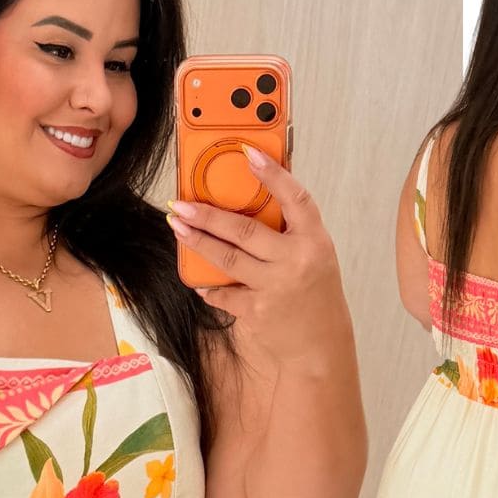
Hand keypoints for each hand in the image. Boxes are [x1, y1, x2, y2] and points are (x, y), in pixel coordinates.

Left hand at [166, 145, 349, 365]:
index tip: (248, 152)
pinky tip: (199, 281)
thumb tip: (253, 199)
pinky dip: (209, 287)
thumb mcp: (314, 256)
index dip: (273, 174)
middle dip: (207, 215)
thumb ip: (289, 231)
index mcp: (315, 241)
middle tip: (181, 204)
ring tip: (177, 226)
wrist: (320, 345)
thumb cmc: (315, 295)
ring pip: (226, 258)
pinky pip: (224, 293)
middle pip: (244, 230)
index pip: (296, 198)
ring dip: (197, 242)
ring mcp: (275, 287)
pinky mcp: (257, 311)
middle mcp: (296, 260)